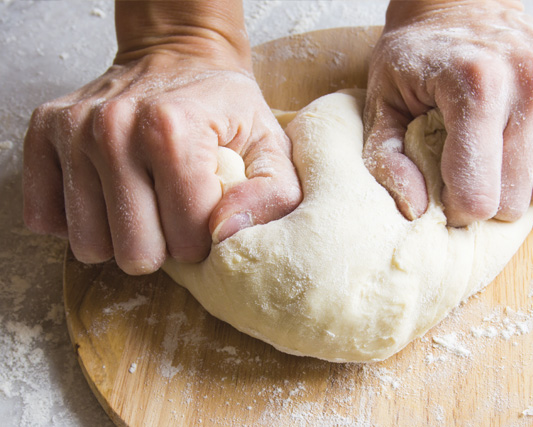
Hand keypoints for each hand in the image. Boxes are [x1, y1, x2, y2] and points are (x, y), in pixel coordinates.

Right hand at [23, 52, 300, 274]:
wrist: (180, 57)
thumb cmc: (227, 111)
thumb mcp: (271, 147)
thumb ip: (271, 195)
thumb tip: (225, 234)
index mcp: (173, 131)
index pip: (186, 238)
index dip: (203, 238)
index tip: (206, 213)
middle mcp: (113, 128)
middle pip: (133, 252)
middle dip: (160, 245)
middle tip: (172, 212)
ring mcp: (71, 131)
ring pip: (89, 245)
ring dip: (120, 235)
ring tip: (143, 201)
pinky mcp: (43, 135)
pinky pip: (46, 219)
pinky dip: (80, 218)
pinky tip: (108, 193)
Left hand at [364, 0, 532, 225]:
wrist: (457, 7)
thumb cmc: (417, 60)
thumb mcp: (381, 104)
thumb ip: (386, 159)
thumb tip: (416, 209)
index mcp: (475, 86)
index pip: (478, 194)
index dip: (457, 209)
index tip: (446, 194)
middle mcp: (530, 79)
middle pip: (517, 198)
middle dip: (488, 199)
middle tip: (470, 172)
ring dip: (523, 184)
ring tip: (497, 154)